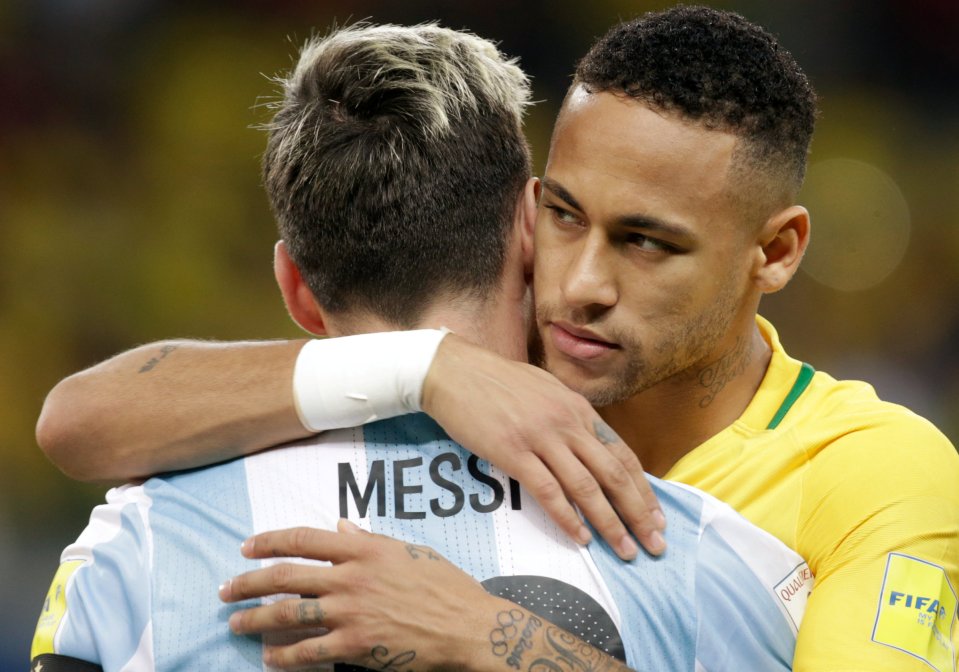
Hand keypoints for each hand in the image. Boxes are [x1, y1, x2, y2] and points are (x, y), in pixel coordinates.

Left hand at [220, 520, 500, 669]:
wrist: (467, 625)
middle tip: (226, 589)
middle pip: (285, 576)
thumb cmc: (445, 585)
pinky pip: (308, 651)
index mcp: (364, 549)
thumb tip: (341, 528)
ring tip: (236, 623)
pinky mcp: (356, 646)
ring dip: (255, 619)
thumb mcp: (409, 550)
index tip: (247, 547)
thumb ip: (370, 540)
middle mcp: (351, 577)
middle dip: (247, 582)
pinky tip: (269, 657)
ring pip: (288, 613)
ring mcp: (351, 612)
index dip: (269, 542)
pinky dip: (284, 654)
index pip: (303, 539)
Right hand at [422, 335, 665, 558]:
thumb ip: (570, 416)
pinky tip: (581, 537)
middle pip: (613, 474)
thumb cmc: (496, 381)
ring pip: (586, 487)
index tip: (657, 517)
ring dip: (610, 523)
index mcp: (579, 408)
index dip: (644, 489)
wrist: (453, 370)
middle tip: (654, 544)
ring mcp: (541, 437)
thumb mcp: (546, 389)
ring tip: (625, 550)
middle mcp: (567, 422)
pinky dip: (568, 517)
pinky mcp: (512, 451)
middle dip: (638, 513)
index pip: (622, 454)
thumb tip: (591, 445)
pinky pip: (547, 490)